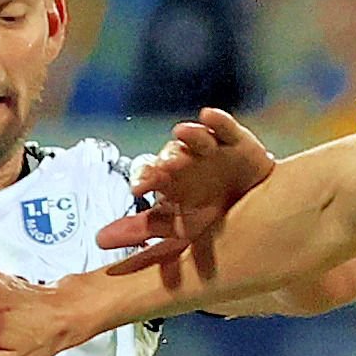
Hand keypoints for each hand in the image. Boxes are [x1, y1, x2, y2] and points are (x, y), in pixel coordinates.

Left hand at [98, 107, 276, 277]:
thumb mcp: (177, 232)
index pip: (150, 175)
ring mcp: (213, 150)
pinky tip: (209, 115)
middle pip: (172, 155)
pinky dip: (219, 121)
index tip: (137, 189)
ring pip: (197, 139)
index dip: (144, 178)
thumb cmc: (210, 219)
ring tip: (183, 133)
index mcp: (170, 182)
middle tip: (164, 166)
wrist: (256, 214)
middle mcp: (187, 162)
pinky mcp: (239, 143)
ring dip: (190, 137)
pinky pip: (227, 128)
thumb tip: (99, 240)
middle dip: (168, 158)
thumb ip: (142, 233)